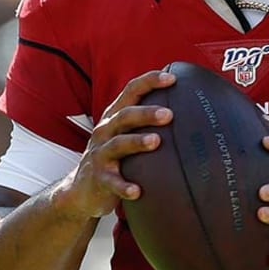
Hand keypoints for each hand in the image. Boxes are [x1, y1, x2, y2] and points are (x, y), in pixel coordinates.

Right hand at [56, 70, 174, 219]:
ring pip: (118, 144)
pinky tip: (137, 191)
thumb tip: (187, 110)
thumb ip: (144, 122)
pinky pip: (112, 182)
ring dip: (137, 142)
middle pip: (125, 116)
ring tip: (156, 141)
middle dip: (146, 113)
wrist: (81, 190)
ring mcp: (100, 155)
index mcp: (114, 117)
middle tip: (169, 114)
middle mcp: (105, 131)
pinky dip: (124, 186)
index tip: (171, 78)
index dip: (149, 82)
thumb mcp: (123, 135)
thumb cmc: (112, 158)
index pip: (130, 92)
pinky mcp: (99, 178)